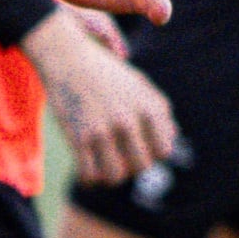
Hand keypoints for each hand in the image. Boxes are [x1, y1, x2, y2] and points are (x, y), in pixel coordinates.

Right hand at [22, 7, 175, 183]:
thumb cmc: (106, 73)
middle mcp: (129, 119)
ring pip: (116, 176)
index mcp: (149, 106)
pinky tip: (86, 171)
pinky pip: (89, 174)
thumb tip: (171, 137)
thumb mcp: (139, 84)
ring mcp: (103, 129)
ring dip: (109, 176)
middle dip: (131, 166)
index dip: (151, 152)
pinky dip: (88, 179)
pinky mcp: (78, 136)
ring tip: (103, 167)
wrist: (67, 58)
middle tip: (119, 157)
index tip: (138, 145)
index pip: (163, 151)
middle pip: (142, 166)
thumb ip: (159, 110)